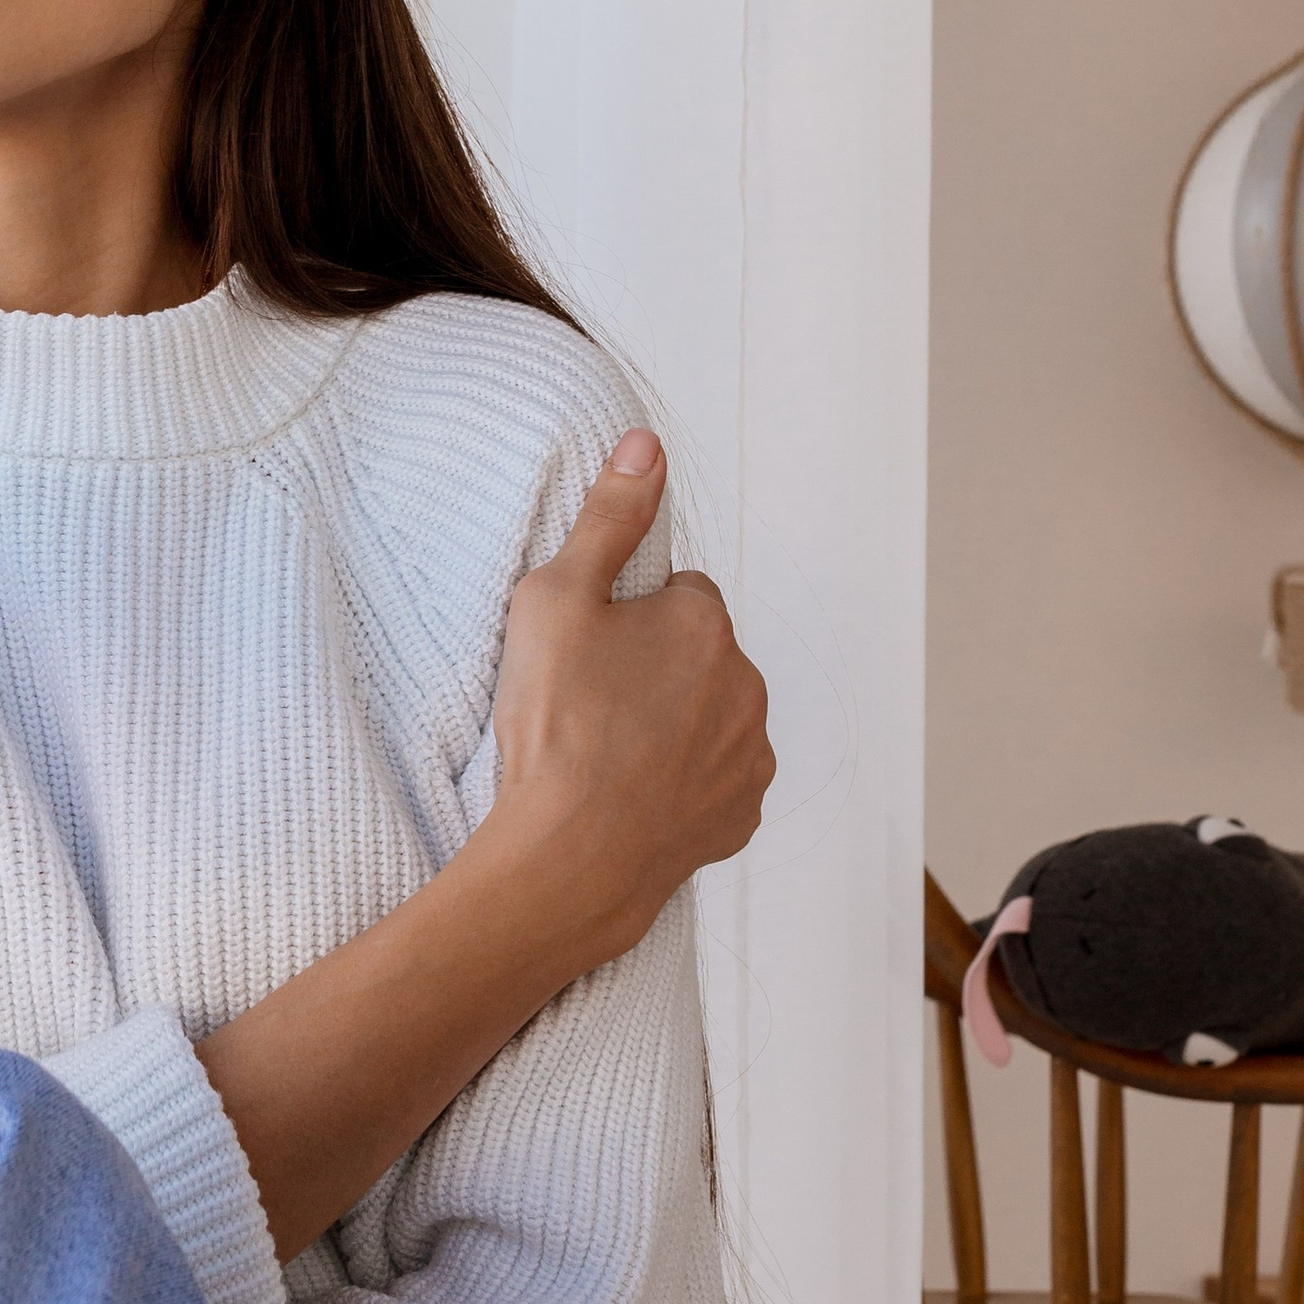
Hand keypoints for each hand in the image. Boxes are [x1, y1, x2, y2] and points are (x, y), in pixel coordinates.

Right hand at [487, 431, 772, 966]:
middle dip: (656, 670)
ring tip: (606, 755)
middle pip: (699, 657)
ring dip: (673, 726)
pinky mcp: (740, 816)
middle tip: (590, 702)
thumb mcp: (556, 599)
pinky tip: (630, 796)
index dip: (628, 617)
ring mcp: (749, 756)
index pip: (679, 594)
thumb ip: (608, 518)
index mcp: (705, 624)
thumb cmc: (554, 724)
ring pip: (711, 718)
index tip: (589, 651)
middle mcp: (747, 685)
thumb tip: (647, 445)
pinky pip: (714, 782)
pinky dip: (681, 784)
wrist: (569, 857)